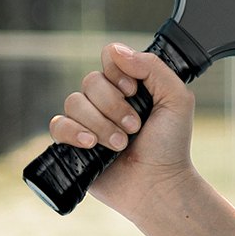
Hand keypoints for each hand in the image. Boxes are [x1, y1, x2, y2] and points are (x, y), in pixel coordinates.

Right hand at [47, 43, 195, 213]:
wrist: (158, 183)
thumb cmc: (171, 145)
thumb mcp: (176, 99)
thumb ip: (154, 68)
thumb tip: (117, 51)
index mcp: (131, 86)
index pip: (110, 58)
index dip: (118, 72)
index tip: (134, 91)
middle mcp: (107, 100)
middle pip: (90, 81)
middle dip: (114, 106)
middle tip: (135, 127)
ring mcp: (89, 121)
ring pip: (74, 102)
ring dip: (100, 124)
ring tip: (120, 144)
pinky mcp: (73, 142)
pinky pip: (58, 125)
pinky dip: (75, 132)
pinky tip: (92, 145)